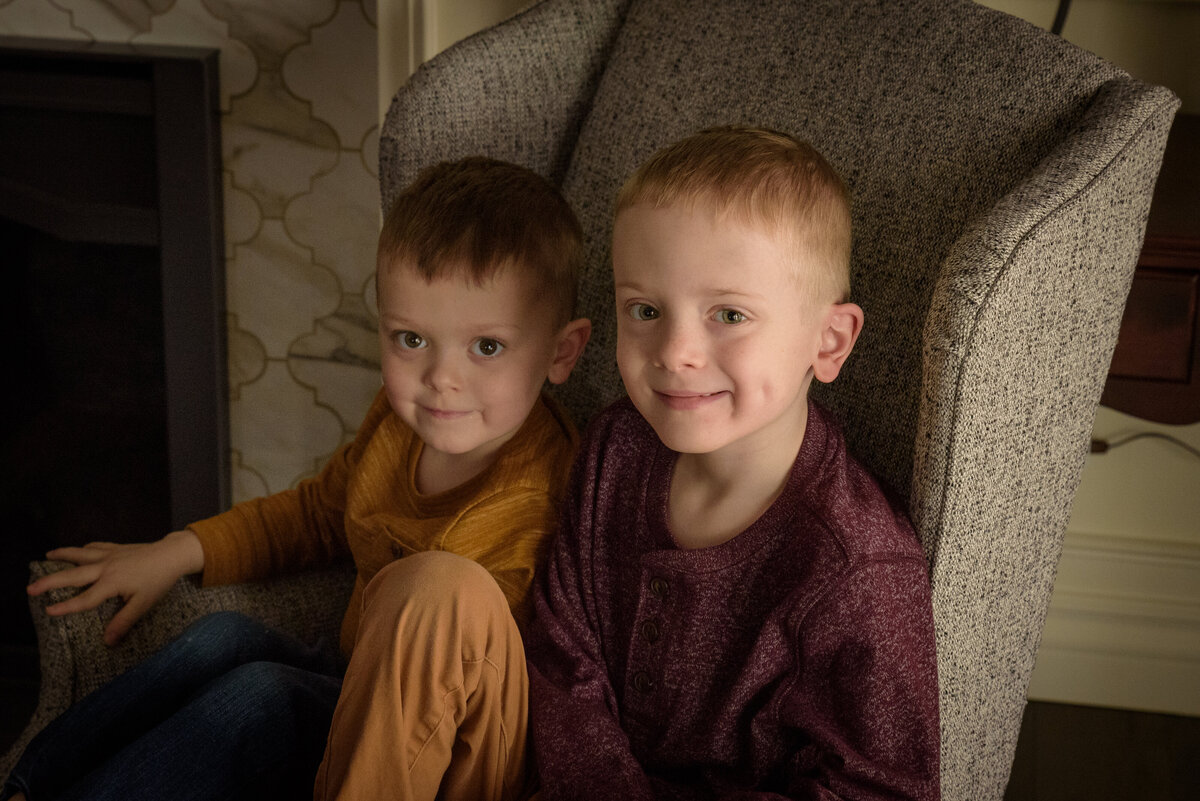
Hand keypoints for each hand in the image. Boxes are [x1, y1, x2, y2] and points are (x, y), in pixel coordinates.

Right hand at [27, 530, 204, 645]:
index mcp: (111, 583)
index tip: (48, 611)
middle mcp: (106, 567)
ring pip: (81, 554)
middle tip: (31, 588)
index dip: (66, 606)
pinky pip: (95, 547)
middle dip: (51, 581)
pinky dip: (83, 548)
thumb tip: (108, 642)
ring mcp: (110, 555)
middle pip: (73, 575)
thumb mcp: (143, 604)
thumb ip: (123, 622)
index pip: (84, 599)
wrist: (172, 554)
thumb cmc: (159, 580)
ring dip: (63, 555)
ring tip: (47, 555)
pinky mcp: (117, 548)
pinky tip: (78, 550)